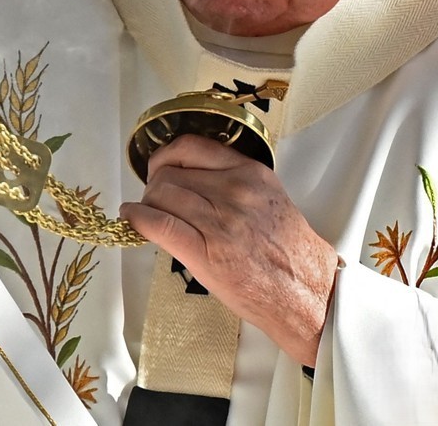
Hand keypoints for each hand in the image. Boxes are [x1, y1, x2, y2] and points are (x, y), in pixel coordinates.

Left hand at [119, 135, 339, 366]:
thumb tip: (186, 175)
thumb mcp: (267, 197)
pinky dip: (137, 218)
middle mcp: (234, 191)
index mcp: (250, 172)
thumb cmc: (286, 250)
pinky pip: (158, 224)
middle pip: (170, 173)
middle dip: (155, 185)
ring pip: (161, 195)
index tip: (160, 168)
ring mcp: (220, 222)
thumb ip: (231, 179)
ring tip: (147, 214)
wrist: (305, 291)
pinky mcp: (205, 252)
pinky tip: (132, 218)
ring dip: (146, 203)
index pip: (192, 146)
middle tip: (155, 200)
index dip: (166, 156)